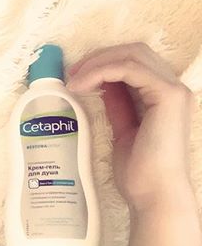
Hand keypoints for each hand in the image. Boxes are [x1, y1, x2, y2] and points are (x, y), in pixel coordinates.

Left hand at [66, 42, 196, 211]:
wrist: (153, 193)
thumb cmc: (139, 170)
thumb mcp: (122, 129)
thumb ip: (117, 104)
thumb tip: (100, 84)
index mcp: (162, 95)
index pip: (133, 62)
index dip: (102, 63)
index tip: (75, 77)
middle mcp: (172, 88)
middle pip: (133, 51)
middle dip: (98, 58)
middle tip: (72, 74)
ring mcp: (173, 90)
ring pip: (131, 55)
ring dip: (96, 63)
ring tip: (73, 80)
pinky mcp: (168, 95)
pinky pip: (129, 68)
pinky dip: (102, 71)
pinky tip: (82, 85)